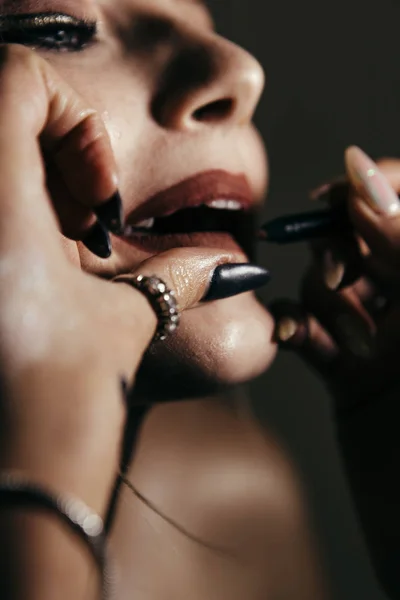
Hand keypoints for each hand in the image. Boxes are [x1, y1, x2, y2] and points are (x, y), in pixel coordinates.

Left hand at [0, 45, 248, 510]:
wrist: (11, 480)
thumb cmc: (60, 407)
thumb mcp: (126, 324)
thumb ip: (180, 277)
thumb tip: (225, 263)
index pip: (12, 80)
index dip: (67, 113)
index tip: (100, 187)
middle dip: (53, 156)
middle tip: (85, 221)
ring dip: (34, 191)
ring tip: (65, 253)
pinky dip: (15, 223)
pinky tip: (40, 275)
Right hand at [270, 147, 399, 415]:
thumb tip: (359, 169)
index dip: (371, 187)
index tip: (334, 198)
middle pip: (360, 236)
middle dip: (339, 246)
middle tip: (341, 275)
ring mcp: (382, 337)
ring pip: (329, 282)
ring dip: (324, 300)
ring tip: (347, 342)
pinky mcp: (349, 374)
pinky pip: (307, 331)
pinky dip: (292, 326)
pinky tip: (292, 337)